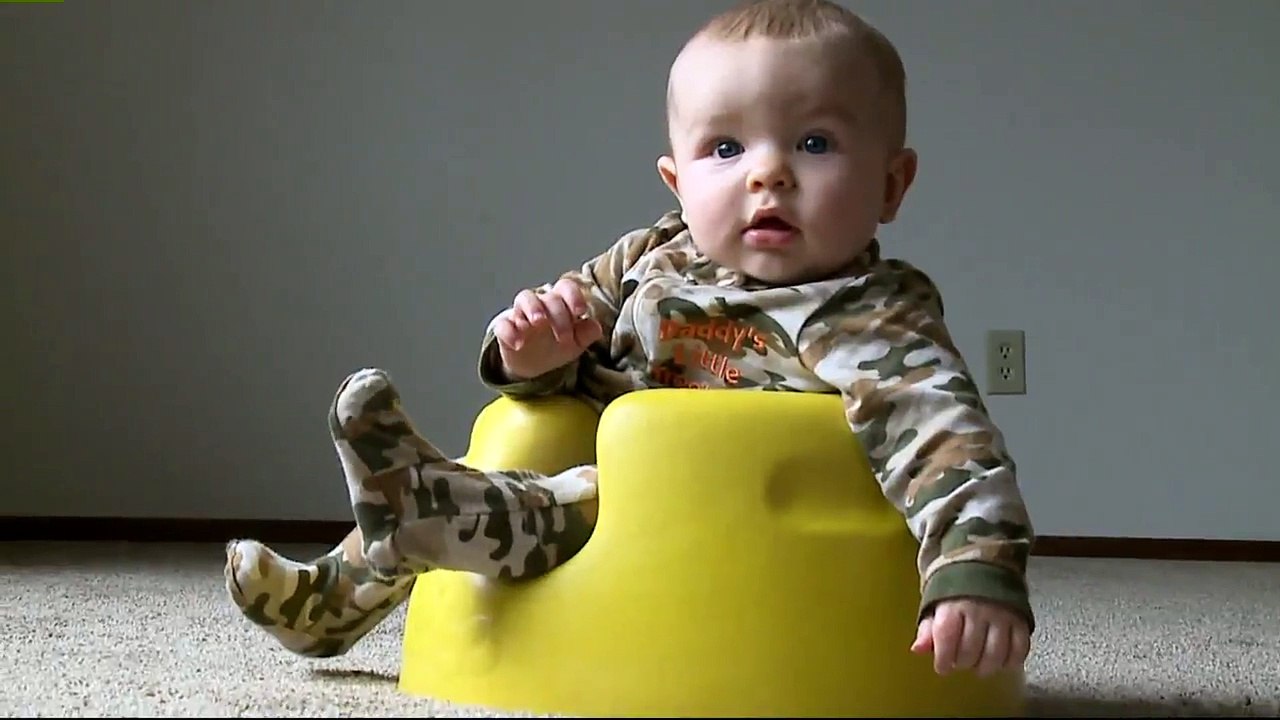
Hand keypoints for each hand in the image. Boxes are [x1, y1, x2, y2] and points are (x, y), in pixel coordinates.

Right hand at [493, 278, 602, 380]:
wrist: (534, 362)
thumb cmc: (557, 343)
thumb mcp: (577, 342)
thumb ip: (587, 333)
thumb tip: (596, 327)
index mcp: (561, 302)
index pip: (566, 287)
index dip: (574, 296)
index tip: (580, 311)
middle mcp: (541, 303)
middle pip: (549, 297)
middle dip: (559, 315)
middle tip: (564, 337)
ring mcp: (521, 313)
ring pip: (524, 298)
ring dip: (532, 308)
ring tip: (538, 322)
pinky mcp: (505, 328)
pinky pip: (504, 324)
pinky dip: (509, 331)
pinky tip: (518, 343)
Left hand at [911, 598, 1029, 676]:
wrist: (986, 565)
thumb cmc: (956, 592)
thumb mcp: (935, 606)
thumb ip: (927, 630)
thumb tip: (917, 649)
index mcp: (952, 604)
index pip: (946, 637)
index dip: (943, 658)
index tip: (942, 666)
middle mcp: (978, 609)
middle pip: (970, 650)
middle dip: (962, 663)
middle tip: (960, 662)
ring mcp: (1002, 615)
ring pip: (995, 654)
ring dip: (985, 667)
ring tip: (979, 666)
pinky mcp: (1021, 620)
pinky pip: (1020, 649)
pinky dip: (1010, 662)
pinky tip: (1000, 662)